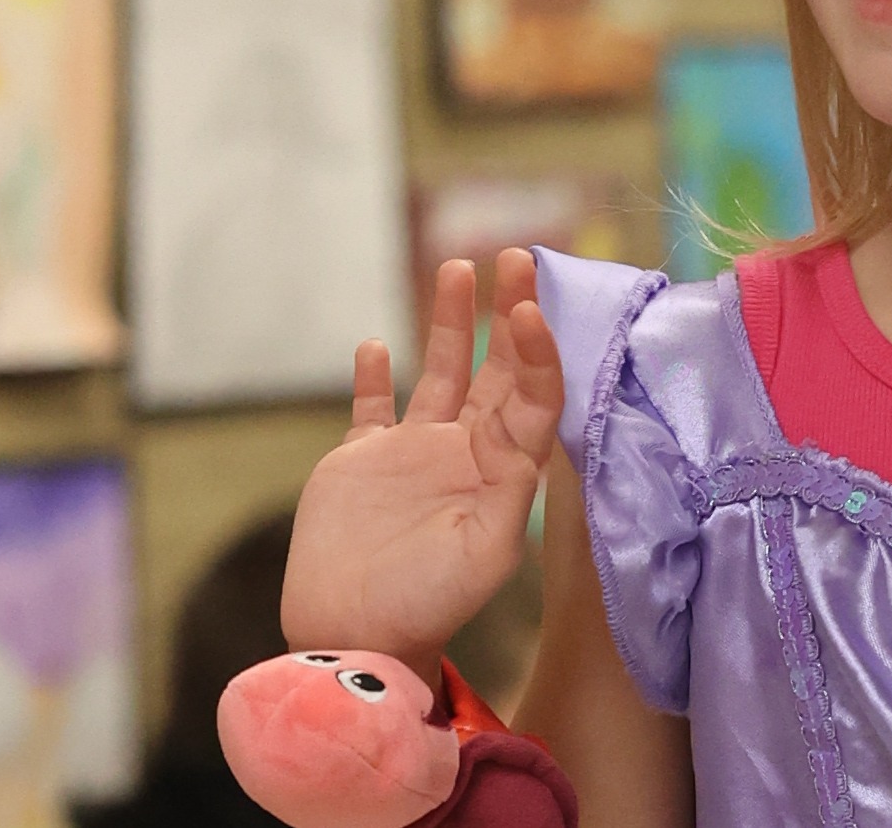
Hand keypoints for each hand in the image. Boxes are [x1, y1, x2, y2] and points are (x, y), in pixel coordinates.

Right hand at [283, 249, 565, 674]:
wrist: (354, 637)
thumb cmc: (428, 603)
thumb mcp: (485, 548)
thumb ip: (506, 485)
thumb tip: (514, 428)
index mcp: (503, 470)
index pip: (533, 396)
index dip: (536, 350)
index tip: (529, 306)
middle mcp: (464, 452)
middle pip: (496, 369)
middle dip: (508, 312)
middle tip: (517, 254)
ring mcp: (411, 454)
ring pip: (438, 373)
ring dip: (449, 322)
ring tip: (457, 267)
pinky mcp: (359, 462)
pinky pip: (370, 408)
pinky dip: (373, 377)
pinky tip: (376, 345)